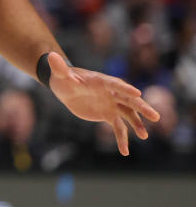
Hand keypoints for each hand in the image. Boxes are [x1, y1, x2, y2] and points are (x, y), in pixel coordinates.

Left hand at [45, 52, 160, 156]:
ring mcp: (112, 104)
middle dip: (142, 108)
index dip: (125, 89)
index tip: (138, 94)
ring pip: (129, 114)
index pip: (116, 84)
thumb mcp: (60, 75)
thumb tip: (51, 55)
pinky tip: (125, 151)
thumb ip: (58, 67)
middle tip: (155, 116)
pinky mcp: (108, 115)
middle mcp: (111, 93)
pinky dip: (122, 138)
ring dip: (137, 124)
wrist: (65, 88)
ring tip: (144, 136)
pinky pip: (118, 127)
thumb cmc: (63, 78)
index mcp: (102, 81)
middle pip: (129, 100)